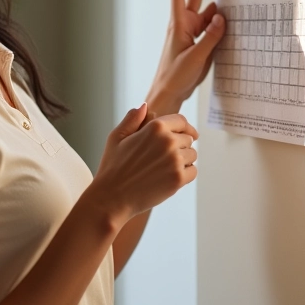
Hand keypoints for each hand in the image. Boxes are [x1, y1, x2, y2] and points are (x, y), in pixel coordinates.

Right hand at [89, 104, 198, 225]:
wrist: (112, 197)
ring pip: (192, 155)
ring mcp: (175, 160)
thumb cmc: (112, 167)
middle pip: (188, 138)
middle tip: (163, 157)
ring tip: (164, 167)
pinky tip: (169, 176)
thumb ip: (132, 119)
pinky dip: (185, 174)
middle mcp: (168, 141)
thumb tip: (145, 107)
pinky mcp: (178, 179)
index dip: (184, 127)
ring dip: (184, 160)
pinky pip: (193, 171)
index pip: (181, 121)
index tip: (189, 133)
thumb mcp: (117, 137)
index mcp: (155, 127)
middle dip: (180, 145)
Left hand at [148, 0, 226, 106]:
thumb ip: (210, 37)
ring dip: (220, 6)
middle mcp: (185, 25)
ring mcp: (193, 34)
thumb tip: (221, 16)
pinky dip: (222, 24)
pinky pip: (213, 29)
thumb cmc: (175, 76)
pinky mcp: (200, 44)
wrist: (170, 94)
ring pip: (209, 13)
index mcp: (179, 25)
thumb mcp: (195, 56)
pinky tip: (235, 22)